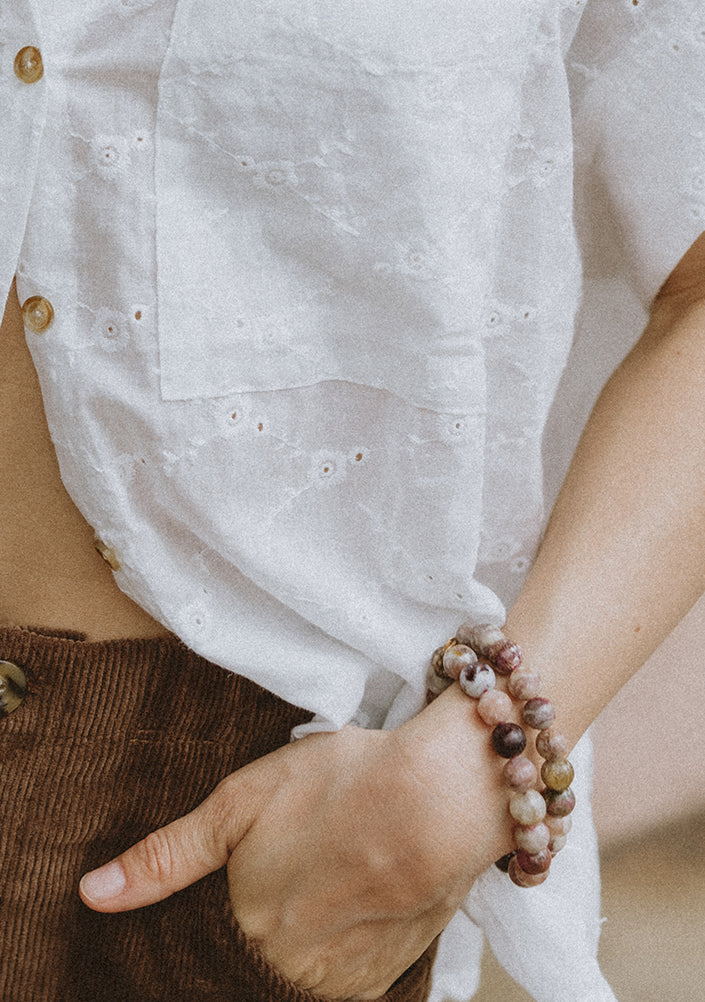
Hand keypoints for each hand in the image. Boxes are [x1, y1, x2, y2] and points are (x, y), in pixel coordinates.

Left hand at [79, 689, 511, 999]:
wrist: (441, 799)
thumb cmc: (341, 786)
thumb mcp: (240, 801)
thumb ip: (165, 856)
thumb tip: (91, 895)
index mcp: (244, 932)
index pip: (201, 955)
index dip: (207, 926)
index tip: (225, 896)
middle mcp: (288, 972)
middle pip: (249, 967)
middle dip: (251, 934)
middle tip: (277, 883)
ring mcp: (341, 983)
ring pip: (294, 979)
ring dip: (292, 947)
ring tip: (310, 890)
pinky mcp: (385, 977)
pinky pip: (340, 984)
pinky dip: (331, 953)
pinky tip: (342, 907)